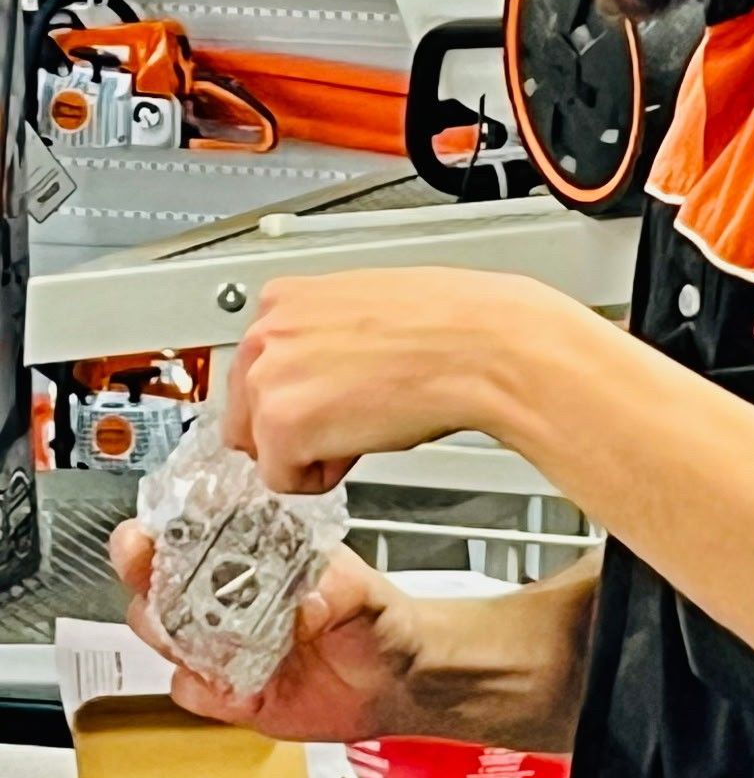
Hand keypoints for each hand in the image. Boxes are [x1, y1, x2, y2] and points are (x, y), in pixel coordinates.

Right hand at [110, 521, 423, 741]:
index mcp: (256, 556)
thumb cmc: (378, 619)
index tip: (148, 528)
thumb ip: (338, 591)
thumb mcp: (364, 593)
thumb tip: (310, 602)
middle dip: (142, 571)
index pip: (195, 532)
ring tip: (189, 632)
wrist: (394, 680)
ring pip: (165, 634)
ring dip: (165, 632)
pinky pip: (191, 691)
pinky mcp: (230, 692)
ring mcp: (224, 644)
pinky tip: (227, 687)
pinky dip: (201, 689)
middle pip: (160, 580)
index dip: (163, 528)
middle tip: (142, 565)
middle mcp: (229, 597)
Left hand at [223, 268, 600, 493]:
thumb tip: (318, 369)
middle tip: (352, 417)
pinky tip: (365, 440)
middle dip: (295, 428)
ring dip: (312, 451)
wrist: (481, 346)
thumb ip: (323, 335)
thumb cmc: (450, 325)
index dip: (301, 393)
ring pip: (265, 448)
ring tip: (367, 422)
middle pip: (248, 412)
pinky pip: (284, 479)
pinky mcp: (284, 427)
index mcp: (283, 298)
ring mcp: (269, 380)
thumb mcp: (369, 308)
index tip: (331, 397)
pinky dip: (322, 477)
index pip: (256, 367)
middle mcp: (265, 333)